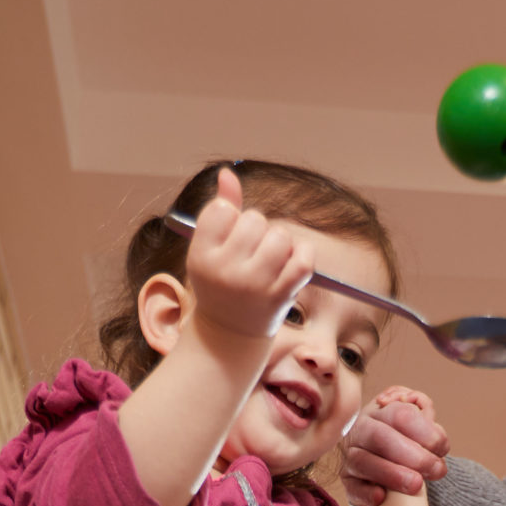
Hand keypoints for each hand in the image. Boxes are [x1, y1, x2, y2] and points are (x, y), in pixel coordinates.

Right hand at [185, 168, 312, 338]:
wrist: (230, 332)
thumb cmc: (220, 281)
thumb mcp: (209, 248)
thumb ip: (219, 209)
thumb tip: (228, 172)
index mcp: (201, 256)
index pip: (222, 210)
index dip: (230, 218)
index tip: (228, 238)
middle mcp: (226, 271)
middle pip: (254, 219)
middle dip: (257, 230)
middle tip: (250, 253)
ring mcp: (255, 285)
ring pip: (280, 235)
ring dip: (280, 242)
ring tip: (269, 260)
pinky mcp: (282, 295)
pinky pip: (304, 256)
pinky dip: (302, 254)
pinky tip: (290, 265)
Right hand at [342, 386, 450, 505]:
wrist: (384, 455)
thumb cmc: (404, 434)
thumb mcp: (416, 415)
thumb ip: (424, 409)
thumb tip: (427, 416)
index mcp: (379, 411)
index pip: (400, 414)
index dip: (426, 432)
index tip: (442, 449)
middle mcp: (360, 430)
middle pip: (380, 437)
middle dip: (413, 455)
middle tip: (436, 470)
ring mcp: (350, 456)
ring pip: (362, 462)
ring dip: (392, 474)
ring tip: (416, 484)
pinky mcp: (348, 481)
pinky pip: (352, 487)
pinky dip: (366, 493)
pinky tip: (382, 496)